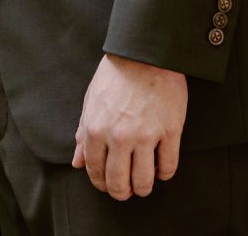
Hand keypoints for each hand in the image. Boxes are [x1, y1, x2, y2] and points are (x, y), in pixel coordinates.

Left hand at [72, 54, 186, 200]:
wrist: (145, 53)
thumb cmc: (116, 75)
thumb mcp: (91, 101)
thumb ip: (82, 134)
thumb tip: (77, 163)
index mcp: (95, 129)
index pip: (95, 171)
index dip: (101, 184)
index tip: (107, 185)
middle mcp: (119, 137)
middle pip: (119, 182)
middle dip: (121, 193)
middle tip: (125, 192)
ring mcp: (146, 135)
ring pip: (144, 181)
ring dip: (142, 188)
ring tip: (143, 185)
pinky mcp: (170, 131)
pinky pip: (168, 167)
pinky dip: (164, 174)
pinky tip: (160, 169)